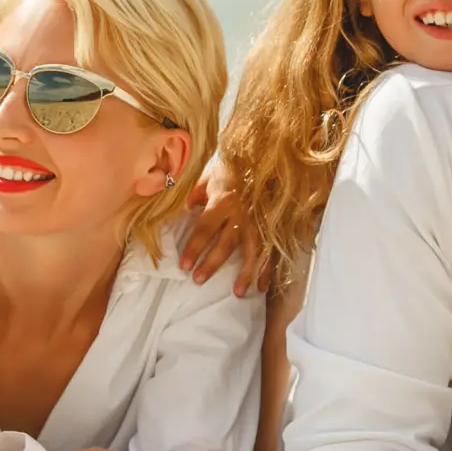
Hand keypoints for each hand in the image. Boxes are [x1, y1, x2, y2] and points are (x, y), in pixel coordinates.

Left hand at [177, 161, 270, 295]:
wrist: (263, 157)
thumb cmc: (231, 168)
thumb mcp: (207, 176)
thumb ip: (193, 194)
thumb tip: (180, 210)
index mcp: (223, 200)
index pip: (205, 228)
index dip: (194, 248)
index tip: (184, 265)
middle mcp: (242, 213)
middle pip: (227, 243)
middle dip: (212, 264)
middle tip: (198, 280)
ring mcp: (259, 221)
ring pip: (253, 251)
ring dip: (246, 273)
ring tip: (238, 293)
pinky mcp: (271, 225)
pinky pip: (271, 250)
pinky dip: (268, 269)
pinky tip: (263, 286)